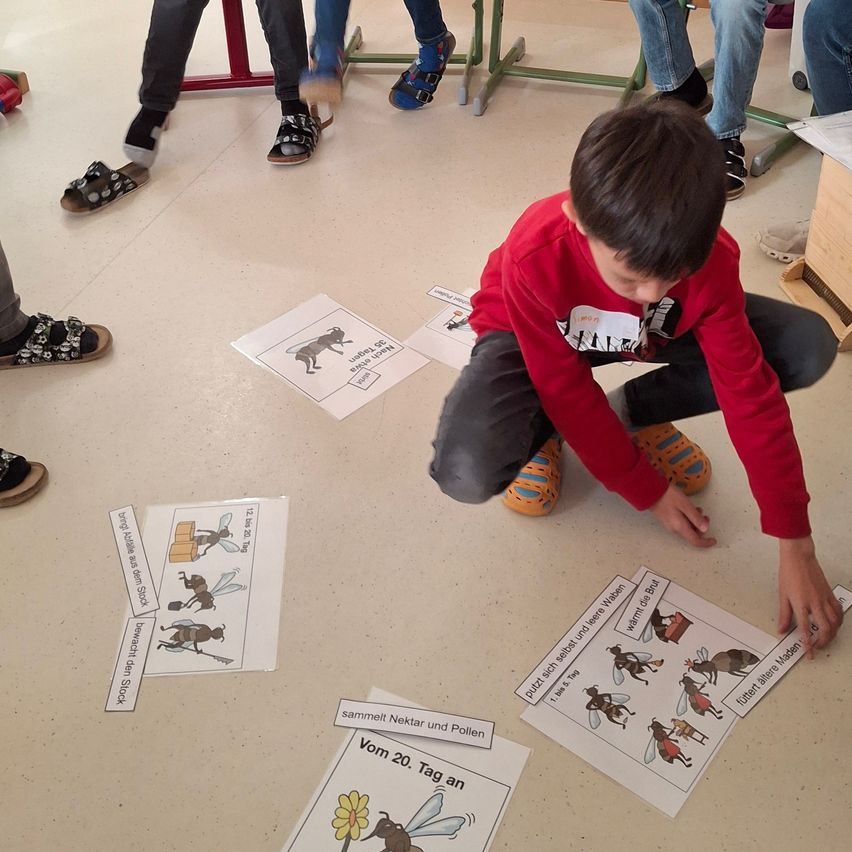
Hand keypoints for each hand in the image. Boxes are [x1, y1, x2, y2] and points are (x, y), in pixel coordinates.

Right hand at [649, 484, 716, 547]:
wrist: (650, 491)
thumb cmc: (668, 496)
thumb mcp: (685, 505)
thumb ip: (695, 517)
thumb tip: (705, 529)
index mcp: (679, 527)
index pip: (695, 541)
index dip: (706, 542)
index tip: (714, 540)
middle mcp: (674, 529)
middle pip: (692, 534)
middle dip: (701, 527)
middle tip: (704, 514)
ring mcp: (669, 525)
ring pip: (687, 528)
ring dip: (694, 521)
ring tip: (696, 508)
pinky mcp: (666, 520)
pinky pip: (681, 523)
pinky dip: (688, 518)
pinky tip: (687, 508)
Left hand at [777, 537, 842, 658]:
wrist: (799, 558)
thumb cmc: (789, 573)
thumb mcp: (782, 595)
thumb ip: (784, 614)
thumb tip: (781, 629)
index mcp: (801, 604)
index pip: (805, 629)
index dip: (808, 644)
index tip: (809, 654)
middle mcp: (815, 603)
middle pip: (825, 629)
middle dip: (823, 642)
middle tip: (817, 647)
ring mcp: (824, 599)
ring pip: (835, 622)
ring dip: (832, 634)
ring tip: (825, 639)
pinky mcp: (830, 594)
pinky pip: (839, 612)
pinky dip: (838, 621)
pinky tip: (834, 625)